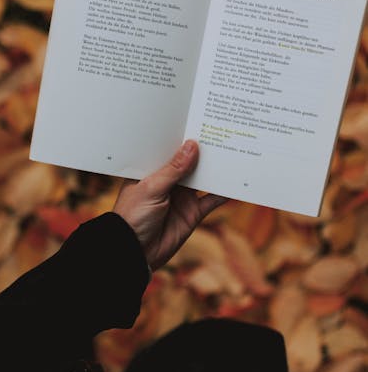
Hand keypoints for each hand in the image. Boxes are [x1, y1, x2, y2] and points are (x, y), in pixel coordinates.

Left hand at [113, 140, 227, 271]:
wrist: (134, 251)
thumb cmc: (133, 216)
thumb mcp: (151, 188)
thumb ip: (174, 169)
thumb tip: (193, 145)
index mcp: (152, 170)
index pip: (171, 149)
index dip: (184, 137)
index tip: (201, 119)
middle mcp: (169, 181)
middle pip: (191, 162)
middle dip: (205, 150)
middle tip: (225, 131)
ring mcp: (182, 196)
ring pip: (204, 179)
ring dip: (218, 169)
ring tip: (237, 151)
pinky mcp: (193, 213)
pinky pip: (212, 201)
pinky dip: (225, 193)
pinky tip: (238, 182)